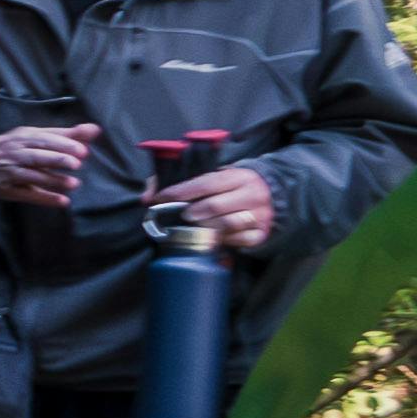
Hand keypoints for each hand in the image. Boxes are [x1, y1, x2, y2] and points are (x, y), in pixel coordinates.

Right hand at [0, 118, 102, 211]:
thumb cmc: (13, 148)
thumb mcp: (34, 136)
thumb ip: (65, 134)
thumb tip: (95, 129)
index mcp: (22, 138)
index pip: (43, 139)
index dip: (62, 144)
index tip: (82, 150)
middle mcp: (14, 153)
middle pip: (36, 155)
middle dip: (56, 158)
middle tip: (77, 163)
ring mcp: (9, 172)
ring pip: (31, 175)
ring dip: (52, 180)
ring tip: (74, 184)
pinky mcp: (6, 190)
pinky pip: (26, 195)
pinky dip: (44, 198)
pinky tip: (62, 201)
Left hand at [157, 162, 280, 253]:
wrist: (270, 196)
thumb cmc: (229, 188)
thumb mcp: (211, 178)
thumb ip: (177, 183)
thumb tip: (146, 197)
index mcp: (238, 176)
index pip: (206, 183)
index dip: (180, 192)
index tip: (160, 199)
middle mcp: (252, 194)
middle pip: (216, 205)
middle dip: (193, 212)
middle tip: (182, 216)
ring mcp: (260, 215)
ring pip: (228, 224)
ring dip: (206, 227)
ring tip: (196, 226)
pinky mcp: (261, 233)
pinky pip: (240, 240)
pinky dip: (224, 240)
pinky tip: (215, 236)